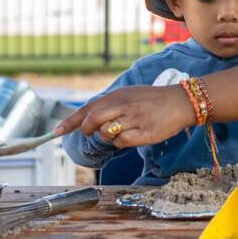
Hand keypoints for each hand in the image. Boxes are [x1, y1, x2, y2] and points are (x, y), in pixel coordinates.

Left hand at [56, 83, 196, 147]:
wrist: (181, 102)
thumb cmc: (153, 100)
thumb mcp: (129, 95)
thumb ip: (110, 105)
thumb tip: (89, 119)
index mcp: (117, 95)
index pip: (88, 108)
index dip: (70, 121)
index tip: (57, 131)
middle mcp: (123, 105)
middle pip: (93, 120)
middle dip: (88, 129)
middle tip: (92, 133)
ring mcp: (133, 119)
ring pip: (106, 133)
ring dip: (108, 136)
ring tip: (123, 130)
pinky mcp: (143, 132)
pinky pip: (122, 142)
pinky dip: (122, 143)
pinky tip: (134, 136)